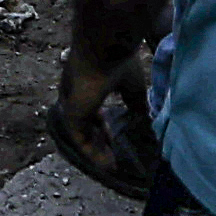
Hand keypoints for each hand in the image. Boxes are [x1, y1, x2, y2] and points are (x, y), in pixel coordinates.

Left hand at [49, 56, 158, 196]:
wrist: (104, 51)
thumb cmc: (118, 62)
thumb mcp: (133, 88)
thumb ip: (136, 105)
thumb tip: (143, 119)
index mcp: (88, 84)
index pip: (91, 108)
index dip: (102, 124)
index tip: (115, 136)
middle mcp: (76, 94)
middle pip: (85, 123)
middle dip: (99, 139)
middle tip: (113, 155)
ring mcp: (72, 105)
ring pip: (82, 134)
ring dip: (97, 150)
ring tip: (112, 164)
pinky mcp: (71, 115)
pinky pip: (81, 140)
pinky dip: (94, 154)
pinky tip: (108, 165)